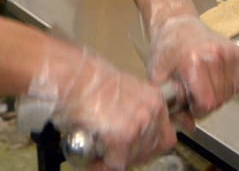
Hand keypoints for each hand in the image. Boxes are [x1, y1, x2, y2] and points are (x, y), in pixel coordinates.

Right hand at [27, 42, 176, 169]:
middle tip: (113, 154)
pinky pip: (116, 163)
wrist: (73, 77)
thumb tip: (131, 138)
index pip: (165, 137)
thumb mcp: (123, 94)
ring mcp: (140, 124)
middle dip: (132, 156)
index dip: (148, 148)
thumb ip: (133, 113)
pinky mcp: (124, 137)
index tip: (135, 151)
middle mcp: (152, 112)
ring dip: (116, 160)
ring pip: (133, 159)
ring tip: (99, 154)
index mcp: (154, 99)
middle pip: (152, 151)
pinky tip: (93, 157)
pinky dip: (102, 165)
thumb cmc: (88, 82)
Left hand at [143, 0, 238, 129]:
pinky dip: (227, 87)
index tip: (189, 102)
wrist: (179, 24)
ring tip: (203, 85)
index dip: (197, 109)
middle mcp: (215, 55)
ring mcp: (228, 52)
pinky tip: (214, 79)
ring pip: (231, 93)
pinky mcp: (238, 52)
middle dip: (207, 104)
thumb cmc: (166, 50)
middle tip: (194, 93)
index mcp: (194, 61)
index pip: (207, 102)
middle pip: (220, 100)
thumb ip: (171, 104)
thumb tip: (189, 127)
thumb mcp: (158, 76)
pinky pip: (238, 83)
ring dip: (218, 96)